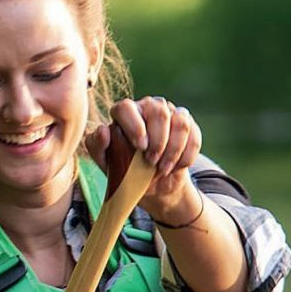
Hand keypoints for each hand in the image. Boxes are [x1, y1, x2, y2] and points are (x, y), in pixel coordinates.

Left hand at [97, 96, 204, 228]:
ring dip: (173, 149)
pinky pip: (193, 133)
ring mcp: (170, 112)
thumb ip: (97, 146)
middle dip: (158, 140)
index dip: (134, 127)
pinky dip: (186, 155)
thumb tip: (104, 130)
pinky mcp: (187, 123)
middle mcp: (147, 107)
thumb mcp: (106, 163)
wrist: (152, 184)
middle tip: (151, 162)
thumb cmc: (125, 170)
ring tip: (163, 168)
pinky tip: (177, 166)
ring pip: (179, 121)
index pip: (125, 107)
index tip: (140, 147)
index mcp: (124, 112)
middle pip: (158, 110)